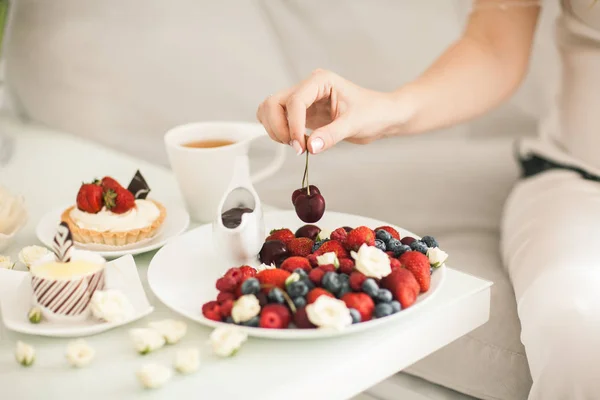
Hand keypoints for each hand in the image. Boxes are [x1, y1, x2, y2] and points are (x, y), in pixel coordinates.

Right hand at [256, 69, 413, 153]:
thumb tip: (311, 147)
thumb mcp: (355, 124)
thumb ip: (332, 135)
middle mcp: (308, 87)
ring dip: (276, 130)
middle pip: (273, 103)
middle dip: (279, 127)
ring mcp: (303, 100)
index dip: (294, 125)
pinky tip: (299, 143)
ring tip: (298, 145)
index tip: (301, 146)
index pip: (294, 100)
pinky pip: (279, 121)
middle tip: (296, 147)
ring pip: (271, 111)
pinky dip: (280, 133)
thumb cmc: (374, 113)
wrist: (382, 116)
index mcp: (320, 81)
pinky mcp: (302, 114)